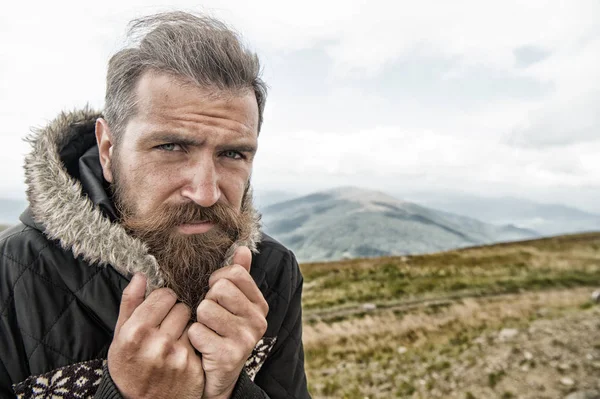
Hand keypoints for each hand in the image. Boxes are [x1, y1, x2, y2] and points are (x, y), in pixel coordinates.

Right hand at [107, 274, 203, 398]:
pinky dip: (193, 344)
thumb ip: (130, 303)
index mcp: (136, 332)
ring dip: (186, 327)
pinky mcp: (193, 368)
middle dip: (175, 313)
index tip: (160, 308)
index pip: (165, 295)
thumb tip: (141, 275)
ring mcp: (177, 356)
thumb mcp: (119, 336)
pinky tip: (181, 354)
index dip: (164, 300)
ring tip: (173, 340)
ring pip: (194, 322)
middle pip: (182, 307)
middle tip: (167, 326)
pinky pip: (200, 341)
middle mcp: (158, 343)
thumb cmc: (128, 367)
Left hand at [188, 246, 268, 398]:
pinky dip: (193, 338)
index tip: (216, 294)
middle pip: (219, 288)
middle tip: (211, 317)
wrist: (218, 375)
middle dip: (207, 300)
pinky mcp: (229, 356)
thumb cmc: (222, 332)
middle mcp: (258, 320)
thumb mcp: (233, 304)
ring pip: (205, 308)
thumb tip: (242, 248)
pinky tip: (203, 346)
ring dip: (199, 320)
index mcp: (260, 304)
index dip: (217, 280)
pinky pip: (196, 331)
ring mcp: (245, 339)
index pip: (235, 273)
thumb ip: (239, 276)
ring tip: (207, 331)